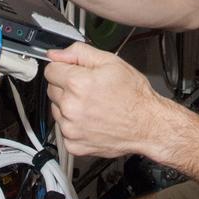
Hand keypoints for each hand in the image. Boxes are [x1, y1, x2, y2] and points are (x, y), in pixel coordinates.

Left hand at [45, 43, 169, 157]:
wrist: (147, 124)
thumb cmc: (134, 95)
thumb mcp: (111, 62)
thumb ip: (79, 53)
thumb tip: (57, 54)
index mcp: (77, 84)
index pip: (51, 70)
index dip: (64, 68)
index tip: (74, 72)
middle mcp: (71, 107)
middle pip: (52, 89)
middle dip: (66, 86)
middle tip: (89, 88)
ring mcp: (71, 128)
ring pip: (56, 109)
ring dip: (69, 106)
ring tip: (92, 105)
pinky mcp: (74, 144)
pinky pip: (64, 129)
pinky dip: (74, 125)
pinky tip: (91, 120)